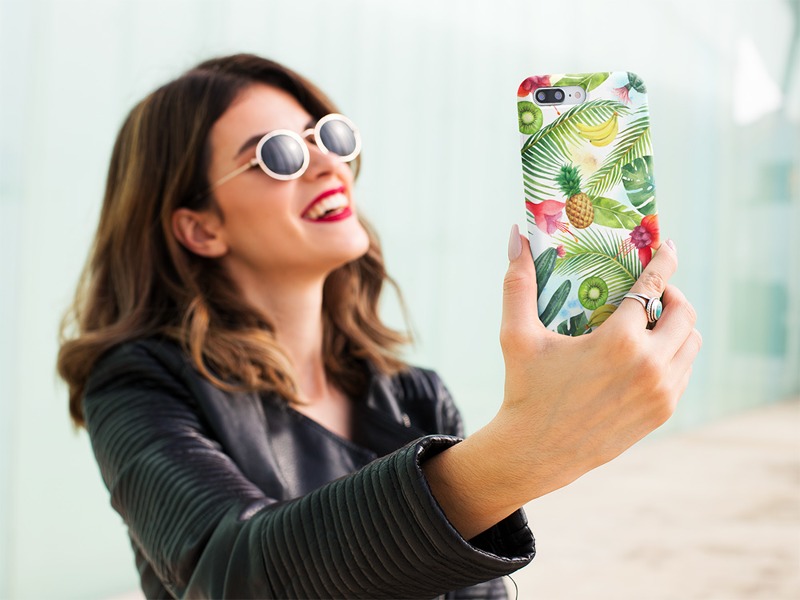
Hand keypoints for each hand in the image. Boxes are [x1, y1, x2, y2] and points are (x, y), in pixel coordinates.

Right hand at [423, 226, 700, 538]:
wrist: (536, 453)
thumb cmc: (524, 390)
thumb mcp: (517, 335)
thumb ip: (518, 282)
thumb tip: (514, 234)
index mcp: (619, 341)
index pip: (654, 287)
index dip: (664, 260)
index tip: (667, 245)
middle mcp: (649, 365)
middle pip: (685, 312)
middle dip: (672, 294)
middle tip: (651, 291)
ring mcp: (661, 392)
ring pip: (691, 343)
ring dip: (678, 325)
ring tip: (651, 322)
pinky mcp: (662, 412)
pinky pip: (684, 371)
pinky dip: (674, 354)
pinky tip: (647, 353)